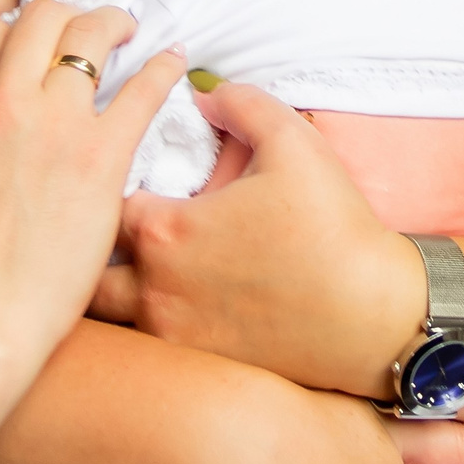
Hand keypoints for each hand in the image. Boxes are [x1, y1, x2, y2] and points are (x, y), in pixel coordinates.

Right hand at [0, 1, 181, 365]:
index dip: (19, 27)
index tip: (40, 38)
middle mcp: (4, 102)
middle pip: (42, 18)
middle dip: (69, 14)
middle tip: (91, 29)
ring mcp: (55, 125)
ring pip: (89, 36)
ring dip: (114, 24)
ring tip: (129, 32)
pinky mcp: (100, 157)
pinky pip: (142, 90)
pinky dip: (162, 66)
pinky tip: (174, 59)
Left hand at [90, 80, 420, 401]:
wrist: (378, 318)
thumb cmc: (335, 229)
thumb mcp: (294, 142)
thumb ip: (241, 103)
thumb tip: (205, 92)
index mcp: (166, 232)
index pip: (102, 199)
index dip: (110, 183)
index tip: (131, 176)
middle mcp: (154, 291)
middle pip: (85, 268)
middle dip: (90, 246)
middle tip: (110, 228)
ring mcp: (172, 338)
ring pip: (105, 319)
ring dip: (109, 290)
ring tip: (128, 271)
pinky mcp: (196, 370)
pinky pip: (141, 351)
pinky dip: (142, 325)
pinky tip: (170, 307)